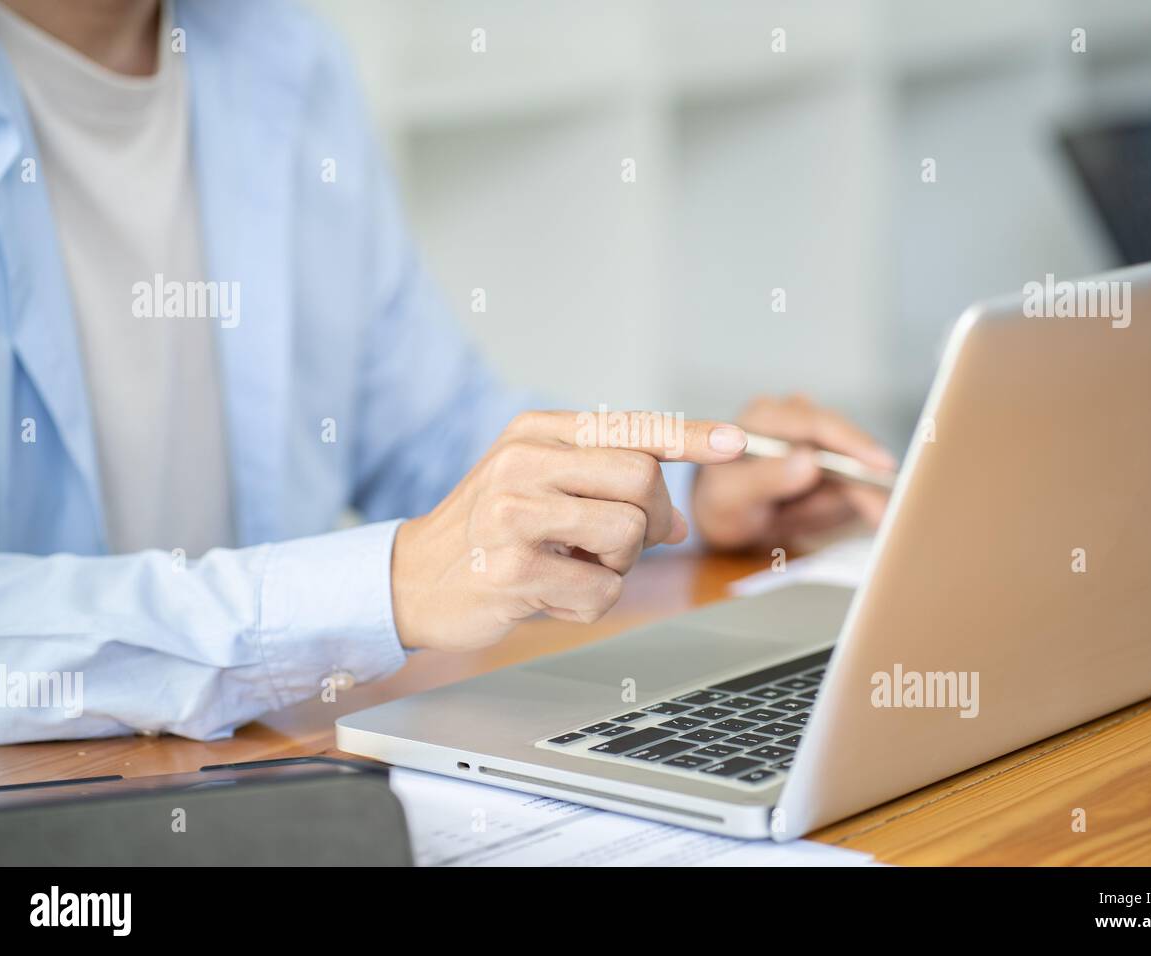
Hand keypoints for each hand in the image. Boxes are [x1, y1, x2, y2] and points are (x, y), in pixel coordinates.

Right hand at [390, 410, 747, 650]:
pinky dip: (587, 604)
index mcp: (535, 432)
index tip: (737, 441)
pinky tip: (547, 596)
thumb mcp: (543, 488)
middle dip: (651, 520)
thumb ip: (608, 489)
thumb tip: (679, 521)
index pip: (629, 426)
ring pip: (627, 533)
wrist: (413, 581)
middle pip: (641, 479)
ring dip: (616, 566)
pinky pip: (600, 590)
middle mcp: (522, 462)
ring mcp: (512, 514)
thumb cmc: (490, 533)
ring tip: (571, 567)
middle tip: (614, 546)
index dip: (690, 436)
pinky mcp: (509, 569)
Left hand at [692, 394, 895, 551]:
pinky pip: (852, 488)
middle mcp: (796, 418)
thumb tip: (808, 460)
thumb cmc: (721, 502)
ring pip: (852, 473)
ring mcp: (819, 438)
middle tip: (876, 519)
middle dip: (858, 486)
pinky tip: (804, 516)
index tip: (881, 467)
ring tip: (791, 519)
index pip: (816, 423)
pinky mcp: (835, 460)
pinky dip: (836, 509)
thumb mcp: (731, 498)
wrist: (727, 517)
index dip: (852, 443)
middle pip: (845, 448)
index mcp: (765, 417)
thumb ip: (765, 479)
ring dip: (830, 505)